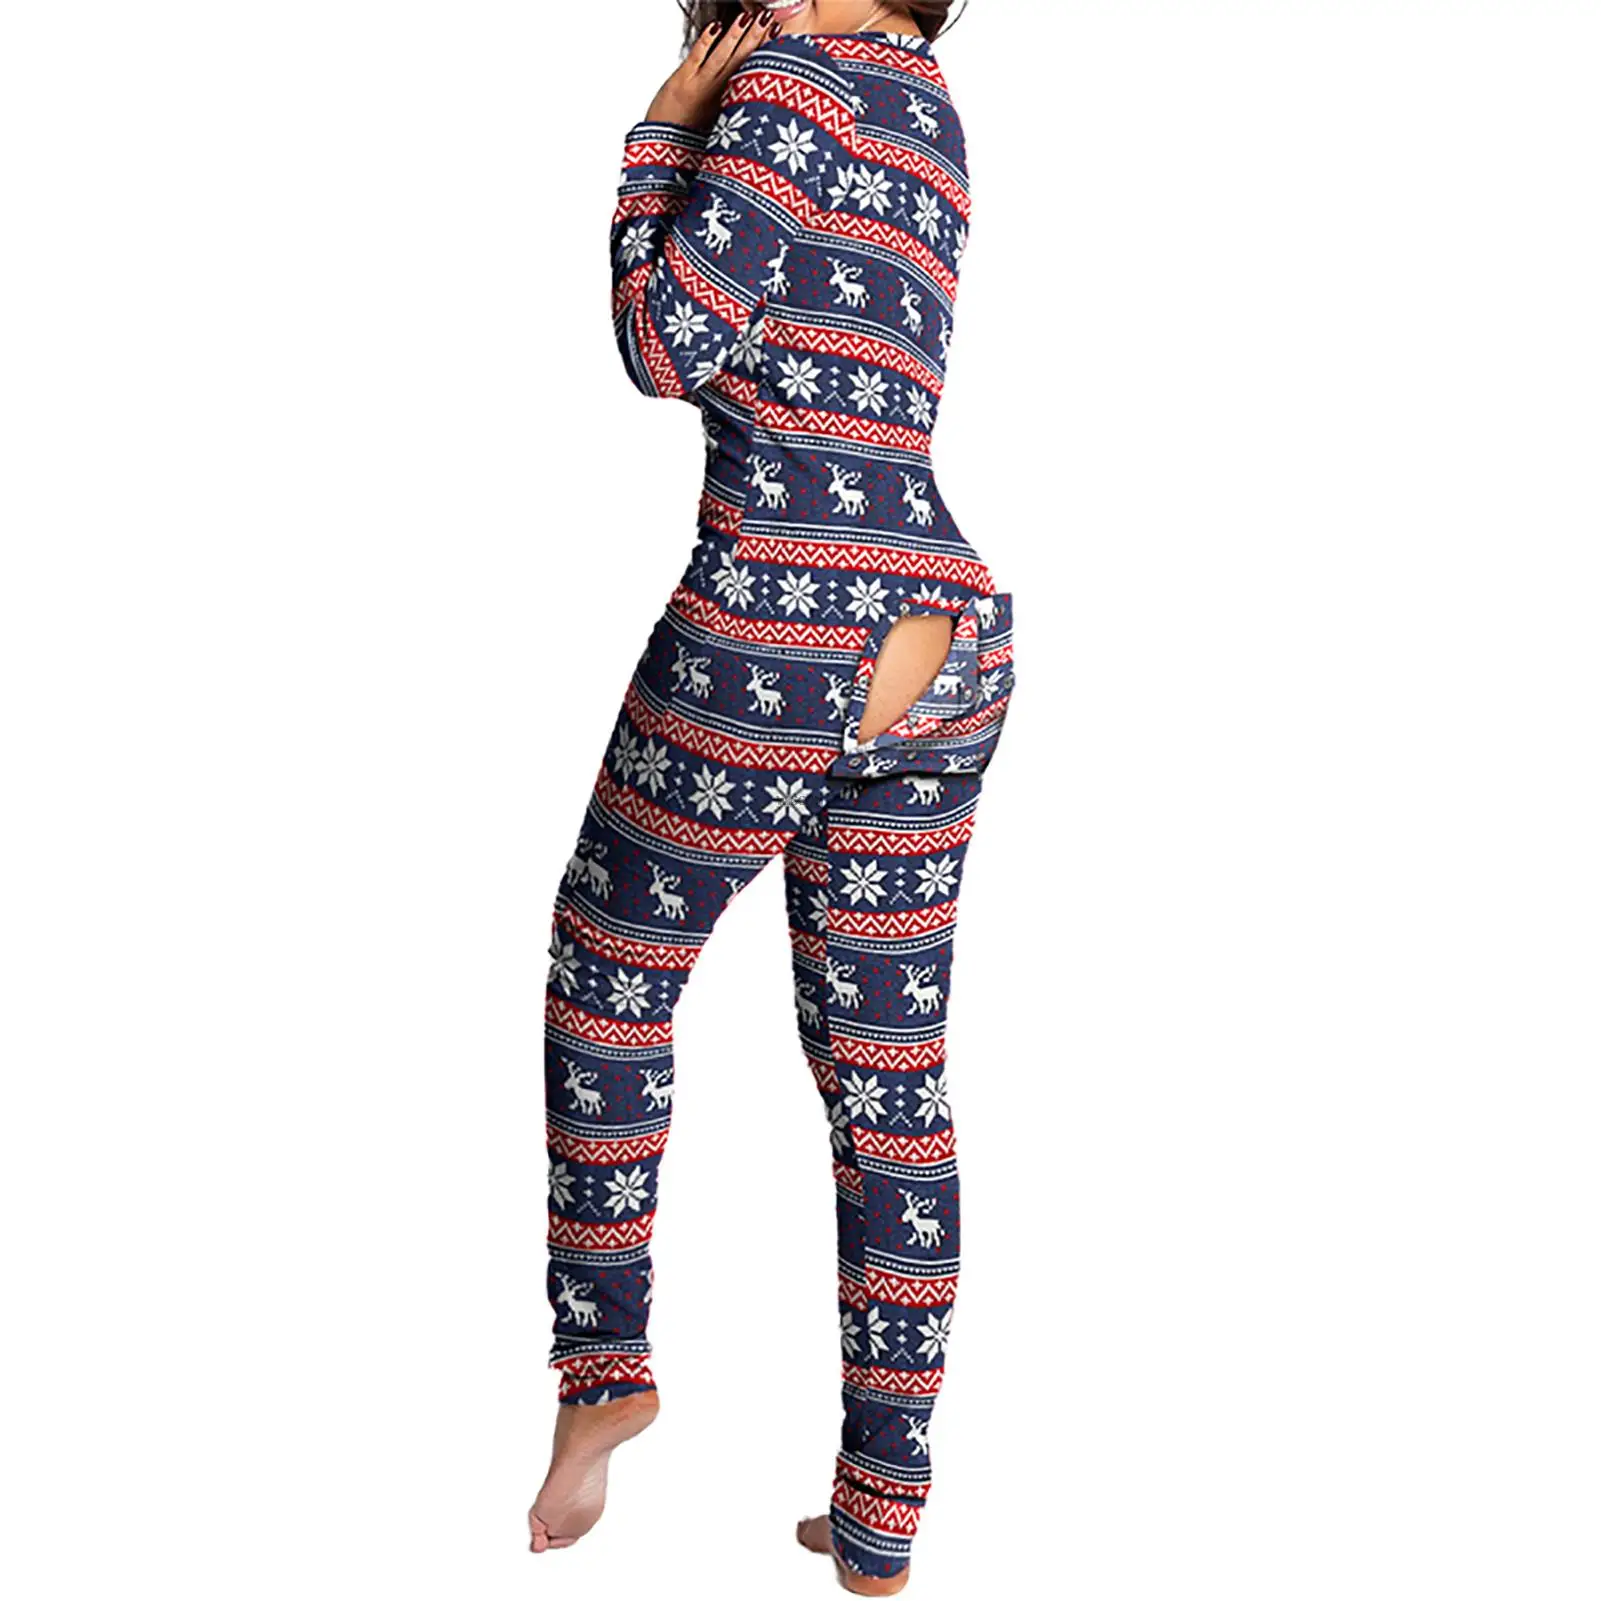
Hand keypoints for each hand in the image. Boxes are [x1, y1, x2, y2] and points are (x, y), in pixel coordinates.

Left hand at [645, 7, 778, 131]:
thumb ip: (729, 106)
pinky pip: (696, 58)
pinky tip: (715, 26)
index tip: (777, 34)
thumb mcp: (716, 125)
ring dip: (736, 37)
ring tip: (750, 17)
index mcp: (728, 104)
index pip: (751, 72)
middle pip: (741, 61)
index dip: (765, 53)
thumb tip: (744, 93)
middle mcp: (717, 94)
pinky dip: (706, 41)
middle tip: (769, 17)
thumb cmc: (686, 139)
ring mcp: (699, 87)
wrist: (661, 148)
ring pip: (722, 58)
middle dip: (756, 38)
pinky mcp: (681, 82)